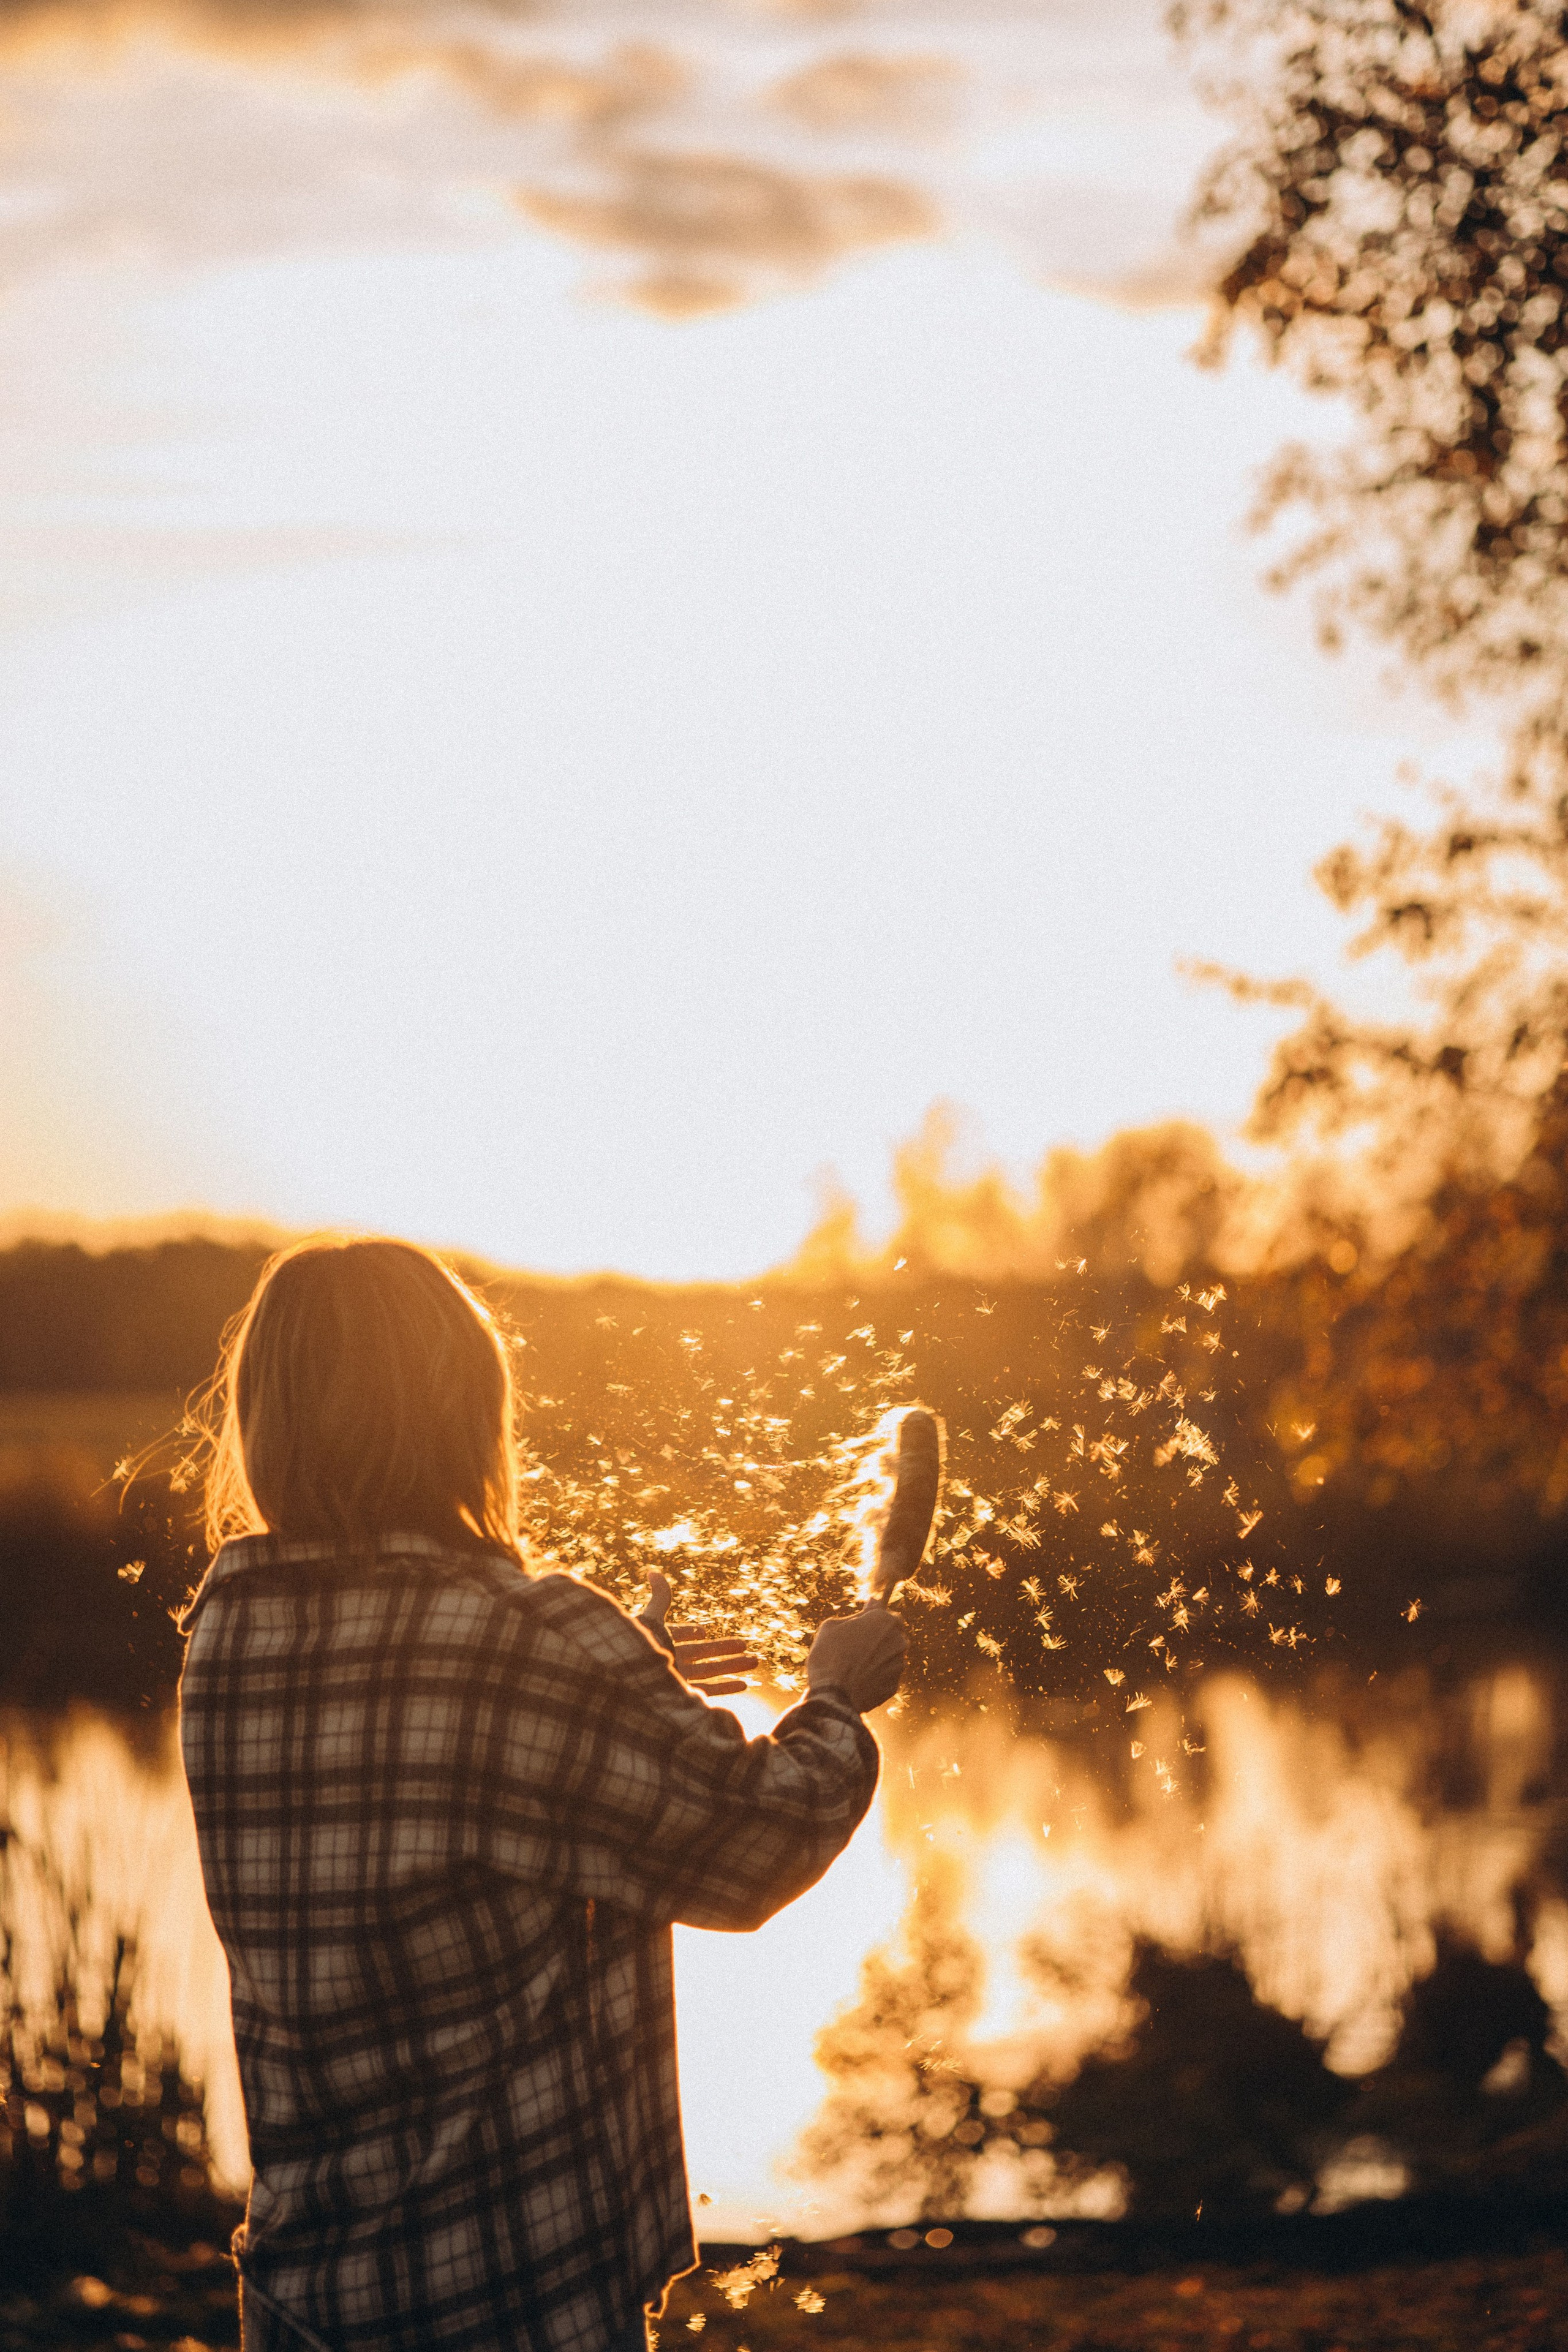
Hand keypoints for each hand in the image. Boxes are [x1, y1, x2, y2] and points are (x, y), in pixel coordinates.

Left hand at [638, 1572, 758, 1696]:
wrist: (633, 1679)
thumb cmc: (641, 1647)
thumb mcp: (652, 1619)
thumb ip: (660, 1597)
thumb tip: (653, 1571)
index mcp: (661, 1641)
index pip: (680, 1635)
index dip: (690, 1632)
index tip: (704, 1631)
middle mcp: (672, 1660)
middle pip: (704, 1654)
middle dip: (725, 1650)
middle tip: (746, 1645)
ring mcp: (680, 1678)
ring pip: (711, 1671)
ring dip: (733, 1666)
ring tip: (754, 1661)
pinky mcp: (685, 1693)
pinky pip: (710, 1690)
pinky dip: (727, 1687)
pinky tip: (744, 1684)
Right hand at [806, 1600, 906, 1713]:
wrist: (832, 1695)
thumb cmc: (829, 1655)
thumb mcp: (832, 1626)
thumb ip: (857, 1614)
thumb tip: (873, 1602)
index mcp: (886, 1621)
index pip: (886, 1614)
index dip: (872, 1619)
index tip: (860, 1625)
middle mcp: (899, 1641)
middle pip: (890, 1636)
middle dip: (876, 1640)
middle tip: (853, 1648)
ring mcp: (899, 1666)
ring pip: (889, 1657)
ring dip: (876, 1659)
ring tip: (852, 1668)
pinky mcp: (894, 1686)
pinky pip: (885, 1677)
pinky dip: (874, 1678)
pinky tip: (857, 1681)